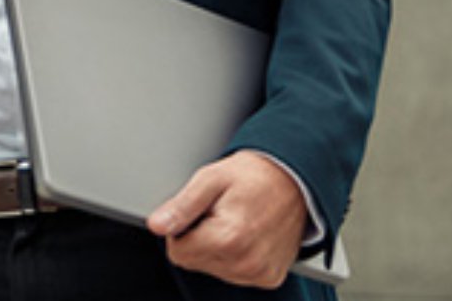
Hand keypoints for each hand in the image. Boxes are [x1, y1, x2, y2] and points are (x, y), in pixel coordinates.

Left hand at [146, 151, 307, 289]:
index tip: (200, 212)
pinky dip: (236, 256)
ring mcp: (259, 272)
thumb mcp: (210, 179)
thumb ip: (181, 206)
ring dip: (218, 248)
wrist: (294, 179)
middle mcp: (246, 262)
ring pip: (213, 270)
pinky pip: (236, 275)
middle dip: (200, 238)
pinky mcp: (269, 277)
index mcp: (228, 238)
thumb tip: (157, 225)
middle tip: (220, 213)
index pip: (178, 253)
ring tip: (235, 221)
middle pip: (195, 263)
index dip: (182, 229)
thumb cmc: (254, 175)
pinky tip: (248, 234)